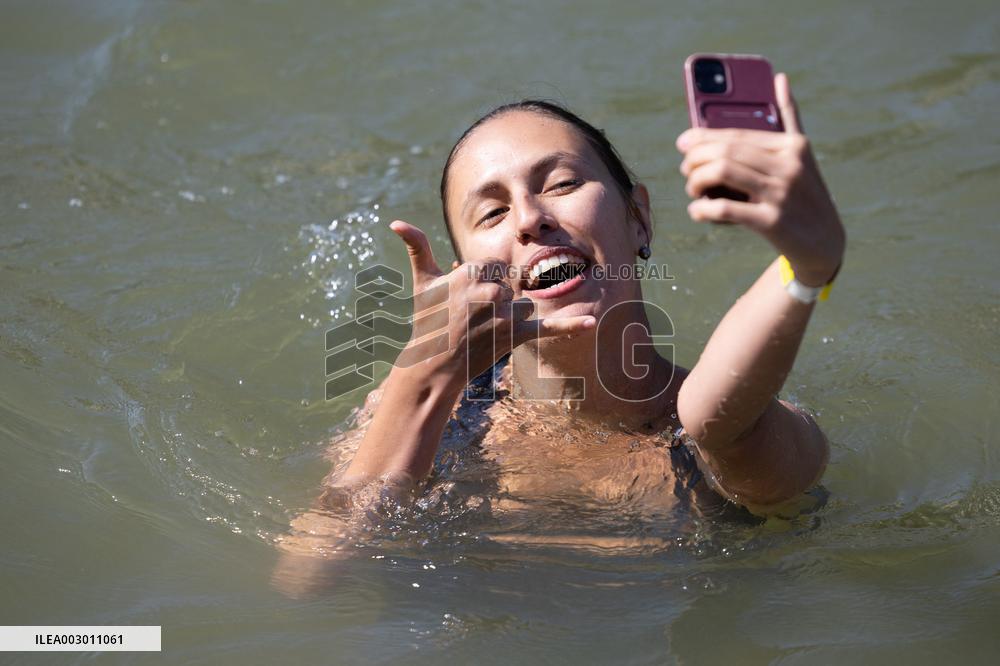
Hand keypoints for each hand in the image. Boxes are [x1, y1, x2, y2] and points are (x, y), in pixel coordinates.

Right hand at [388, 221, 595, 384]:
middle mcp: (489, 291)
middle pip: (508, 284)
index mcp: (470, 272)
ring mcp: (504, 314)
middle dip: (494, 300)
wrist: (433, 366)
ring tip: (482, 333)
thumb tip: (395, 223)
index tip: (464, 300)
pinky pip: (547, 327)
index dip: (481, 282)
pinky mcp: (515, 336)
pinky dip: (570, 326)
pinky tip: (593, 322)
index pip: (493, 267)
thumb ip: (418, 248)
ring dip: (507, 317)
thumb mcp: (422, 283)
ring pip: (520, 303)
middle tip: (471, 319)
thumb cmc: (427, 322)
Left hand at [676, 73, 844, 286]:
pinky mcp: (772, 222)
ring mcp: (781, 194)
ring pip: (722, 173)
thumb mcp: (802, 154)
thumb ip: (789, 117)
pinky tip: (697, 211)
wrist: (825, 241)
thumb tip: (779, 77)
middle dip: (696, 159)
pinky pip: (725, 209)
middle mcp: (789, 166)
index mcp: (793, 145)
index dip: (703, 138)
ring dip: (696, 180)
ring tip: (693, 189)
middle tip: (686, 170)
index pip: (737, 134)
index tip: (683, 143)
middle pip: (726, 152)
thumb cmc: (803, 193)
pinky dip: (703, 209)